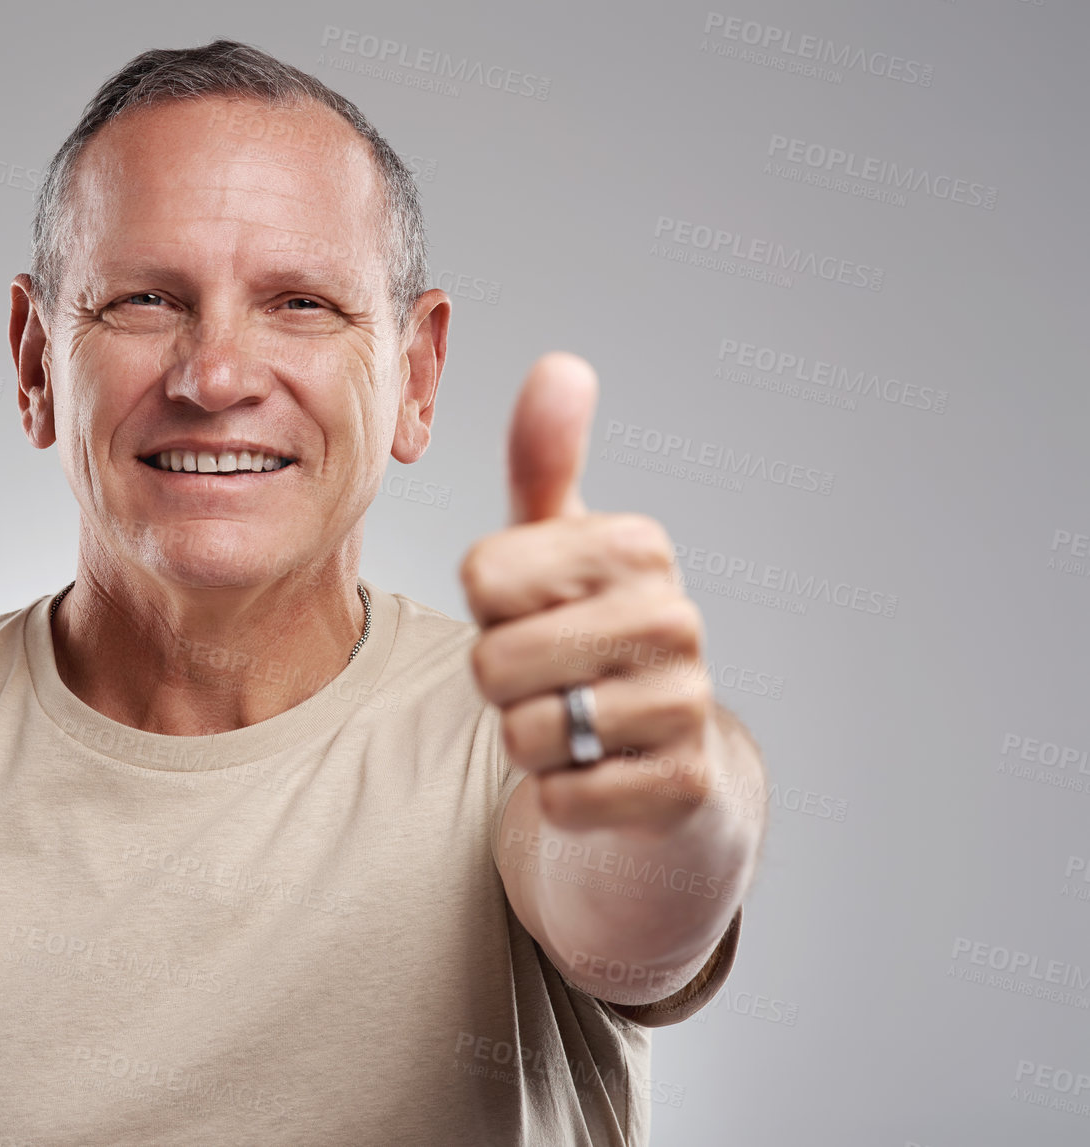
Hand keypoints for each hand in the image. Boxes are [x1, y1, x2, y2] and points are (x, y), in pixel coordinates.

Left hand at [460, 353, 724, 834]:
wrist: (665, 750)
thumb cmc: (590, 629)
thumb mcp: (559, 542)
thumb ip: (545, 460)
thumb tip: (561, 367)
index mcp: (638, 546)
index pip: (482, 576)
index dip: (487, 604)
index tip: (532, 607)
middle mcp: (674, 618)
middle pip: (492, 661)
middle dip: (499, 679)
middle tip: (547, 673)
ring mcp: (683, 705)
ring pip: (522, 734)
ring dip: (528, 738)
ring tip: (574, 718)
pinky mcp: (678, 786)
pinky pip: (560, 798)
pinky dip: (560, 793)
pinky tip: (598, 768)